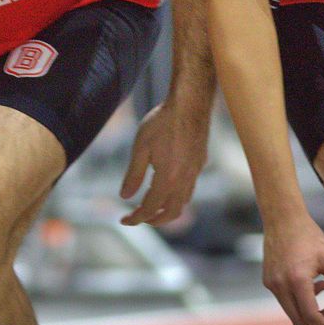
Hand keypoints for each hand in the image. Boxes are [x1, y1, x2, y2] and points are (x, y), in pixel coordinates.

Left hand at [119, 92, 210, 225]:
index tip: (123, 220)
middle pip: (171, 213)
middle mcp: (184, 180)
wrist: (190, 104)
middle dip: (154, 220)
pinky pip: (189, 188)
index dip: (136, 218)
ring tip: (151, 206)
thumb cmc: (162, 123)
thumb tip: (125, 197)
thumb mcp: (140, 148)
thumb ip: (133, 175)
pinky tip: (166, 185)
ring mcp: (195, 172)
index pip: (150, 208)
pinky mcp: (200, 163)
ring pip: (183, 202)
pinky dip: (176, 196)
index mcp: (168, 179)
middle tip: (138, 218)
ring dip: (167, 210)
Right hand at [261, 212, 323, 324]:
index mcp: (297, 280)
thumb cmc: (309, 236)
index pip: (310, 316)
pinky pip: (285, 300)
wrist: (282, 218)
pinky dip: (299, 300)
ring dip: (309, 312)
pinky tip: (313, 284)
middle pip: (298, 321)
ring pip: (291, 312)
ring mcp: (271, 284)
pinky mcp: (268, 280)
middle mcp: (280, 285)